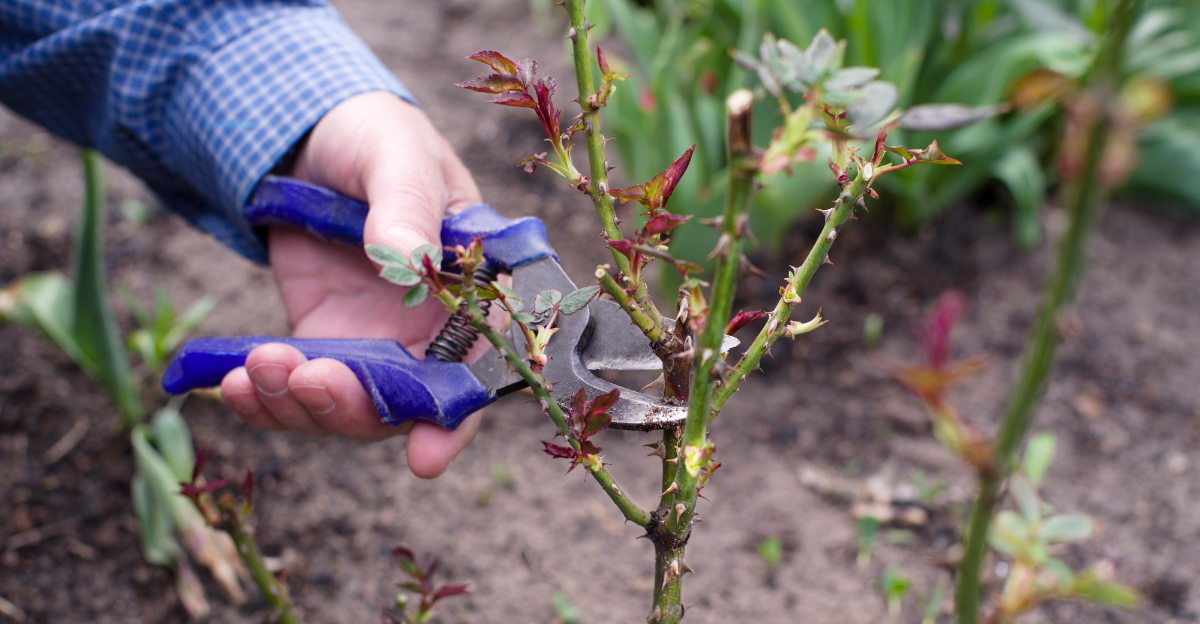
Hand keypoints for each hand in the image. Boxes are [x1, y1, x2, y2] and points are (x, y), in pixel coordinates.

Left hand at [219, 92, 483, 477]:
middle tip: (310, 378)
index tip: (425, 457)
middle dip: (355, 407)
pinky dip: (265, 399)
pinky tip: (232, 381)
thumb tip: (407, 261)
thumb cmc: (378, 139)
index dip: (456, 419)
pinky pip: (297, 390)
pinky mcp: (320, 342)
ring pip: (346, 409)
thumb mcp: (398, 156)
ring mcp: (372, 343)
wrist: (313, 136)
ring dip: (300, 405)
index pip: (477, 368)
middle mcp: (428, 331)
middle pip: (404, 405)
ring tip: (256, 366)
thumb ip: (407, 206)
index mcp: (471, 292)